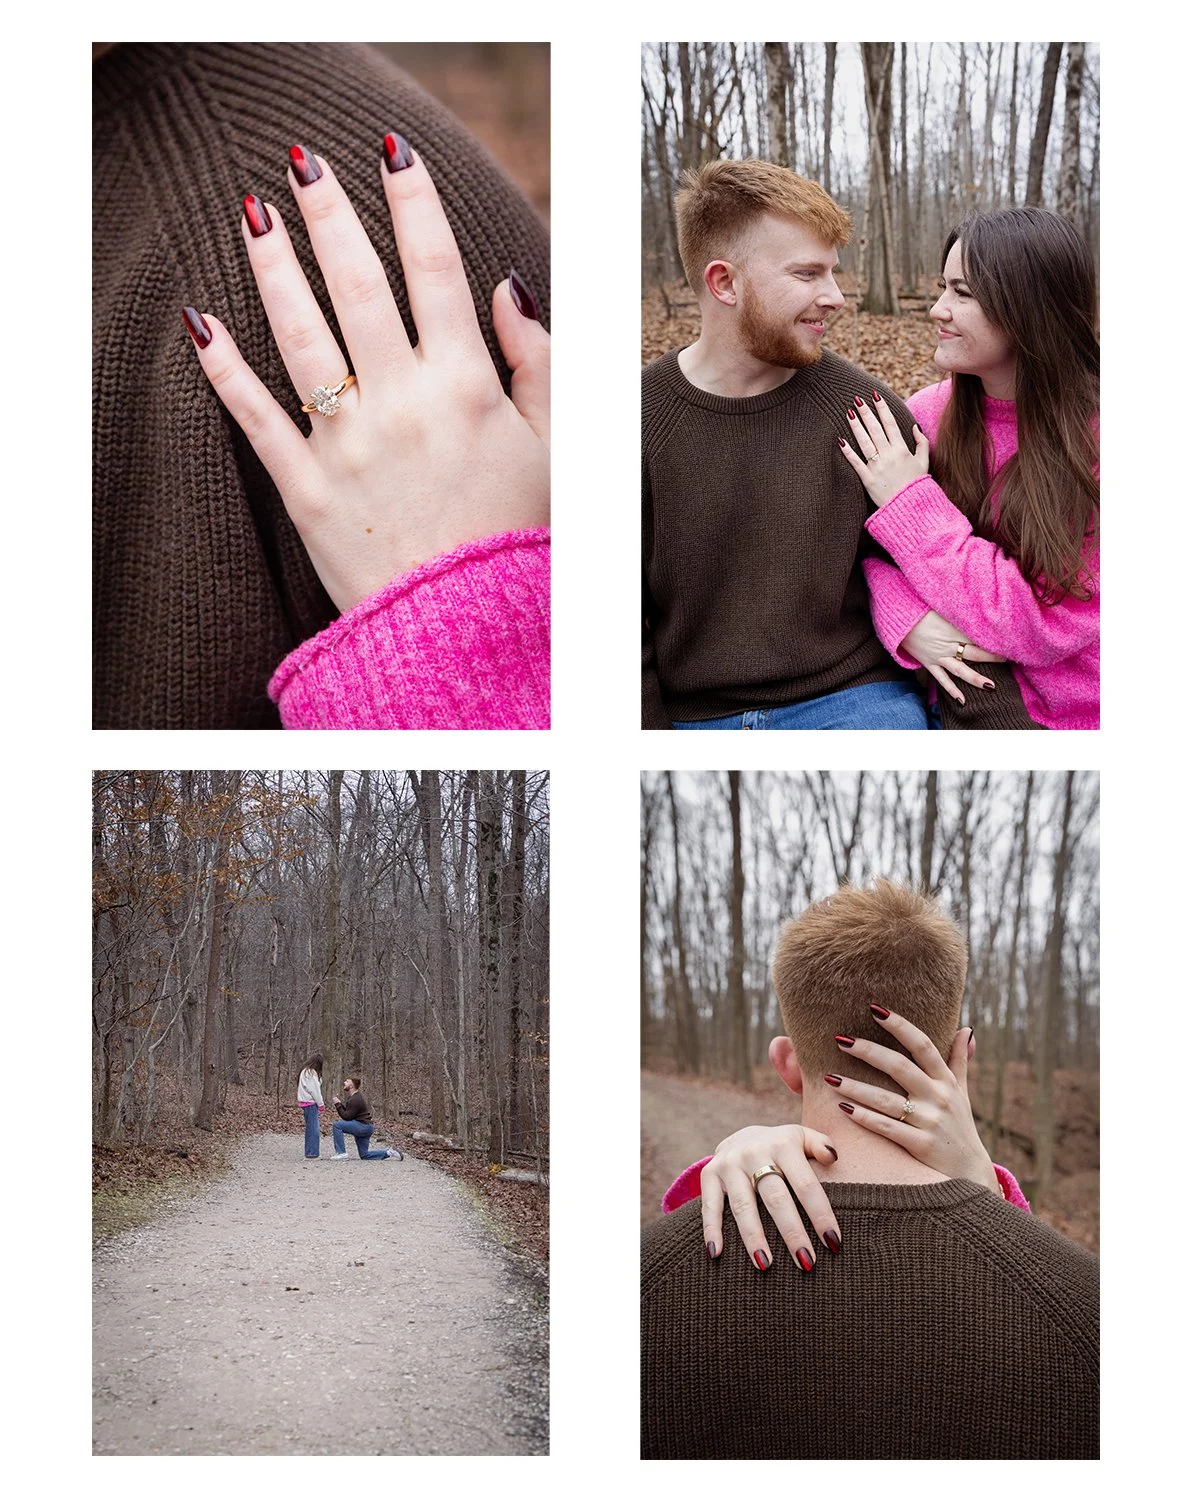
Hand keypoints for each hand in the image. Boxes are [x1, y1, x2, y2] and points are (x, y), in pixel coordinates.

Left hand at [186, 141, 548, 613]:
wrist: (468, 629)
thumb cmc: (520, 540)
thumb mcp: (559, 451)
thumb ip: (538, 365)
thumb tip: (506, 289)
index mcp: (465, 386)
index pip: (435, 270)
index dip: (414, 202)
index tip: (396, 154)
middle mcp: (400, 401)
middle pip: (357, 285)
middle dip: (331, 214)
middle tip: (306, 163)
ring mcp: (347, 443)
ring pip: (299, 335)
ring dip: (273, 268)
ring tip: (254, 217)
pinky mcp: (305, 488)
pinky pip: (256, 418)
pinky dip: (224, 370)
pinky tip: (200, 323)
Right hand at [700, 1125, 840, 1269]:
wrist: (741, 1136)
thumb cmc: (782, 1148)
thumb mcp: (802, 1138)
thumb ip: (821, 1145)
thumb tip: (833, 1158)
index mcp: (783, 1144)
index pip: (805, 1184)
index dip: (820, 1214)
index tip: (833, 1243)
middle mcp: (754, 1152)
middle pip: (776, 1198)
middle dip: (792, 1232)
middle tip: (806, 1262)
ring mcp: (729, 1164)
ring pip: (743, 1206)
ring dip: (754, 1238)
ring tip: (766, 1266)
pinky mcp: (709, 1175)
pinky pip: (710, 1206)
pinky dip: (711, 1230)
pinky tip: (716, 1254)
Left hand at [830, 1008, 999, 1194]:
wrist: (970, 1174)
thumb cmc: (960, 1127)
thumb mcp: (963, 1093)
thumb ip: (960, 1061)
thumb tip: (966, 1029)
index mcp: (946, 1081)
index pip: (922, 1045)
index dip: (900, 1025)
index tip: (875, 1009)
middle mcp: (939, 1098)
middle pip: (900, 1067)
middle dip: (868, 1051)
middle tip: (840, 1039)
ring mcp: (930, 1122)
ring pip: (886, 1100)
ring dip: (855, 1087)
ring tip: (829, 1077)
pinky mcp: (920, 1145)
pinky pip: (887, 1128)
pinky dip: (865, 1118)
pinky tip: (843, 1109)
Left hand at [839, 391, 928, 506]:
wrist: (910, 508)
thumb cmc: (917, 485)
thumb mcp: (924, 462)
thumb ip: (921, 443)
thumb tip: (915, 426)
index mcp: (902, 449)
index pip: (890, 423)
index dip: (882, 408)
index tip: (875, 395)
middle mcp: (889, 455)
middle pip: (875, 429)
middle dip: (866, 412)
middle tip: (857, 399)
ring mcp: (877, 467)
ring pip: (865, 442)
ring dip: (856, 426)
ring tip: (849, 412)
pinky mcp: (868, 479)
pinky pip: (856, 463)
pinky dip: (848, 452)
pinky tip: (840, 441)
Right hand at [899, 610, 1006, 703]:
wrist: (899, 620)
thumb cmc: (920, 610)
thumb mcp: (942, 608)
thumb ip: (959, 614)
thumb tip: (975, 612)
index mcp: (954, 629)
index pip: (979, 638)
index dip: (994, 642)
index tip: (1009, 644)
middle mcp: (948, 645)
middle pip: (975, 654)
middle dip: (993, 659)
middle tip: (1008, 662)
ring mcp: (939, 656)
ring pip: (961, 670)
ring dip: (976, 679)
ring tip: (991, 687)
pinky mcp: (929, 663)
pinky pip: (942, 679)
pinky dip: (952, 690)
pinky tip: (962, 700)